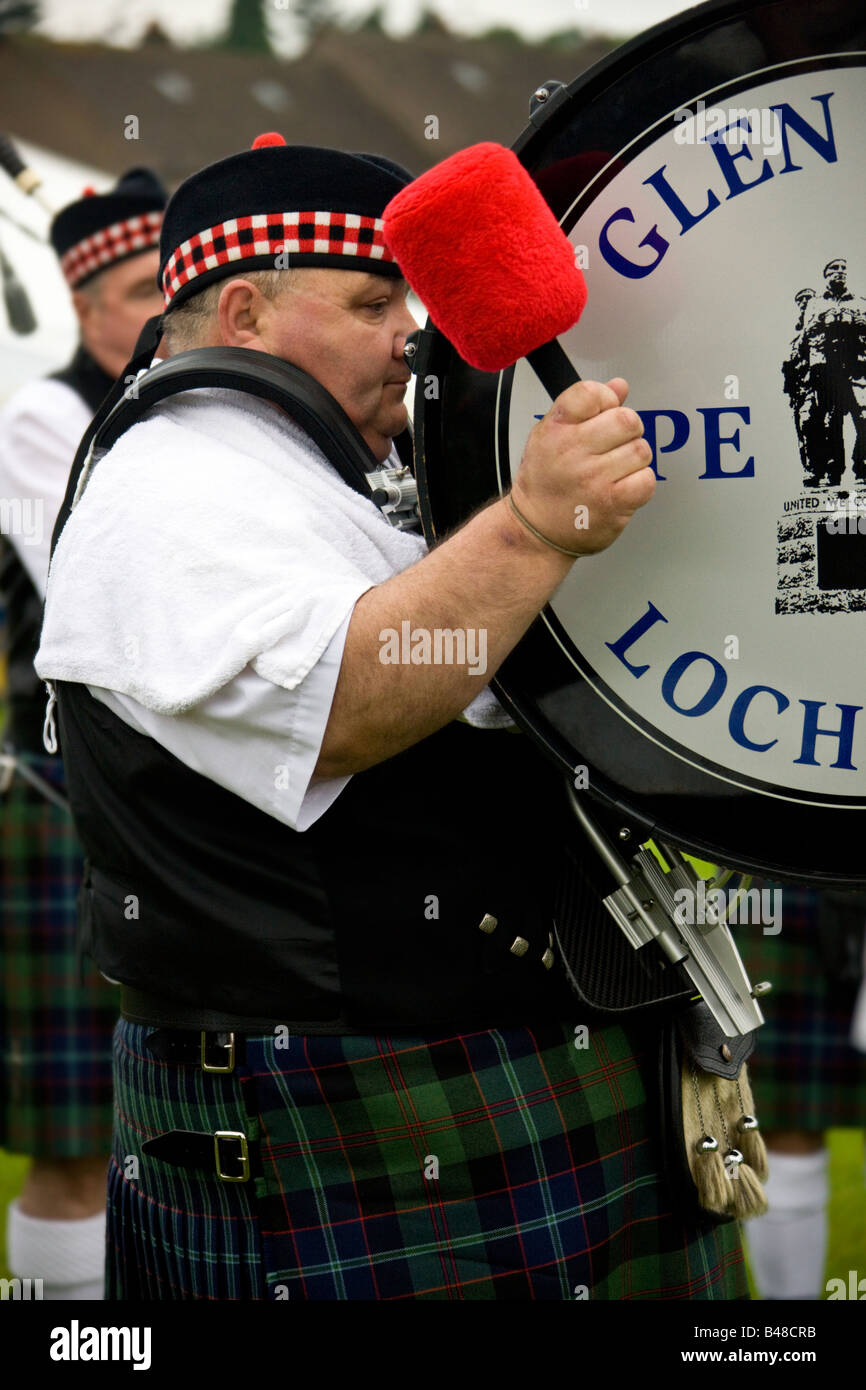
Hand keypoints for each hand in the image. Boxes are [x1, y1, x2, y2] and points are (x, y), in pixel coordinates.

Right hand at [510, 378, 654, 555]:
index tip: (602, 415)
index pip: (591, 392)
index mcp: (555, 429)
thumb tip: (619, 386)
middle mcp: (572, 451)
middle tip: (613, 447)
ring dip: (634, 460)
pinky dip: (640, 484)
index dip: (606, 401)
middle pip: (627, 419)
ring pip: (641, 450)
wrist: (536, 531)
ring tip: (614, 471)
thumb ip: (585, 407)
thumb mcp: (551, 436)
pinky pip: (646, 479)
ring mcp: (593, 478)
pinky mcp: (613, 503)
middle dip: (627, 431)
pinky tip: (621, 488)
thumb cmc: (544, 483)